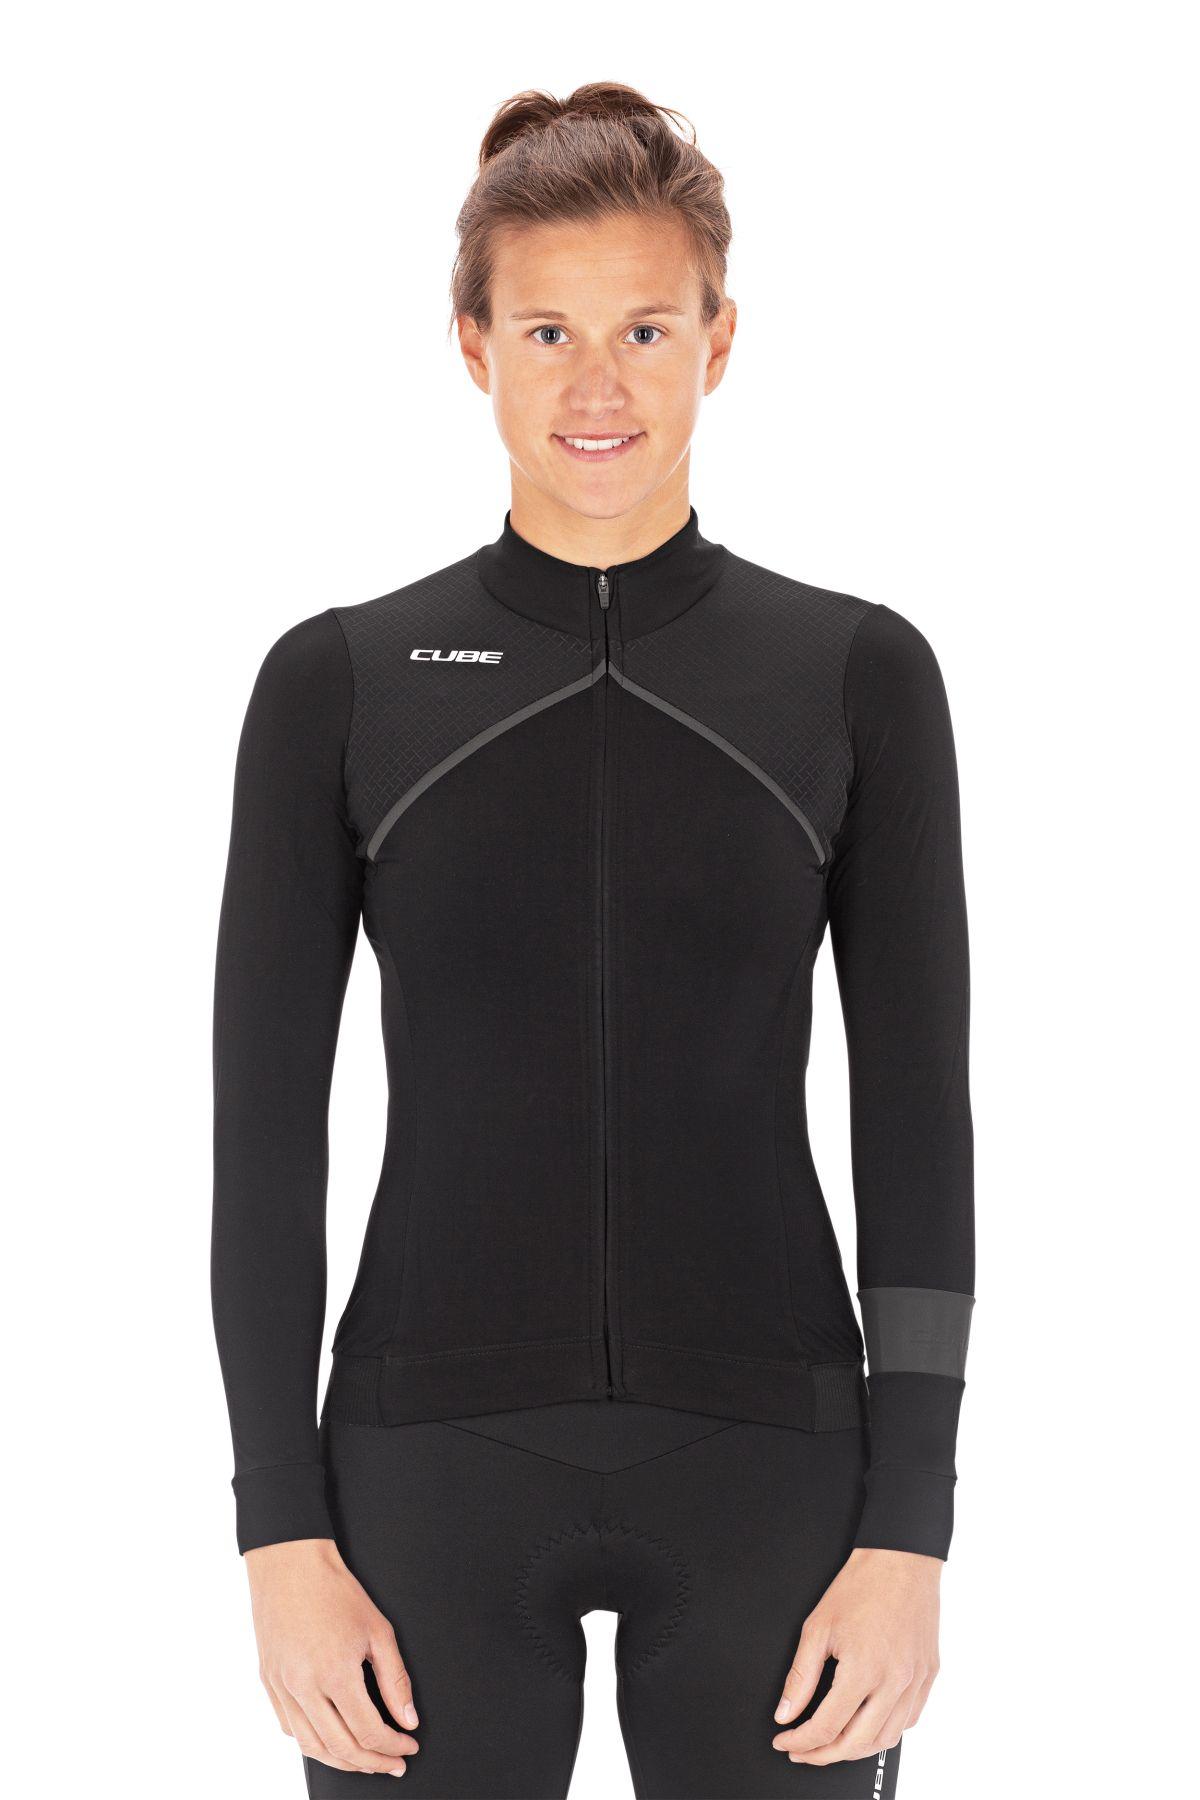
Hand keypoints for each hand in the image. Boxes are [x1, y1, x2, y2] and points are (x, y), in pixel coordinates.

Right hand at [245, 1536, 419, 1776]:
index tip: (408, 1747)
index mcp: (335, 1674)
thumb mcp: (378, 1630)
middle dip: (373, 1763)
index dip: (393, 1747)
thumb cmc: (336, 1592)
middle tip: (393, 1763)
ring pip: (312, 1747)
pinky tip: (332, 1741)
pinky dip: (314, 1744)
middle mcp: (304, 1688)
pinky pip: (291, 1729)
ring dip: (343, 1762)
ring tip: (366, 1761)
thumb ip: (395, 1680)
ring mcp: (282, 1688)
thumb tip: (408, 1720)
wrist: (291, 1565)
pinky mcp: (269, 1683)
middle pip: (342, 1748)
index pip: (369, 1732)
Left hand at [770, 1546, 940, 1765]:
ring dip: (855, 1750)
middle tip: (803, 1750)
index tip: (786, 1740)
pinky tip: (868, 1727)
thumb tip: (786, 1713)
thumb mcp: (817, 1627)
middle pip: (857, 1744)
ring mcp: (916, 1681)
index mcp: (863, 1670)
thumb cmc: (861, 1586)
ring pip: (886, 1739)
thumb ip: (800, 1676)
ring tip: (831, 1745)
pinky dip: (885, 1733)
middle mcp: (894, 1682)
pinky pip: (909, 1720)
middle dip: (824, 1755)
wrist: (901, 1560)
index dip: (801, 1740)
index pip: (827, 1726)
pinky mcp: (928, 1675)